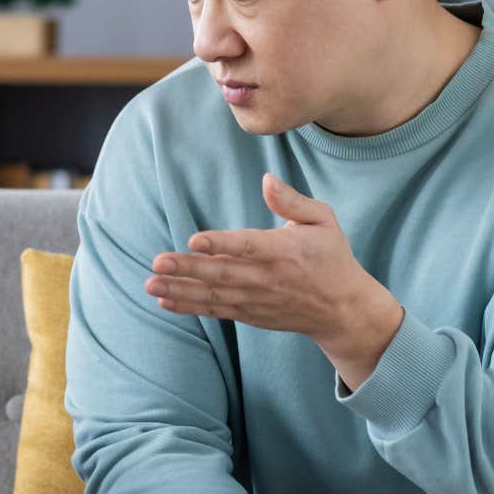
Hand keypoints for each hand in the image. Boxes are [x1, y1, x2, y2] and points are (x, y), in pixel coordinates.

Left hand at [143, 173, 403, 387]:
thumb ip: (292, 200)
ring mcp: (256, 300)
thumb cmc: (331, 258)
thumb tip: (266, 179)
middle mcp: (266, 278)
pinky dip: (190, 308)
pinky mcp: (250, 314)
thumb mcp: (323, 220)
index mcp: (283, 250)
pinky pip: (216, 311)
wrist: (342, 310)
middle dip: (186, 269)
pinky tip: (165, 302)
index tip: (194, 239)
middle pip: (221, 273)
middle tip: (157, 263)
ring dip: (180, 291)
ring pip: (213, 296)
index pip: (247, 246)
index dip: (220, 244)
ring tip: (151, 285)